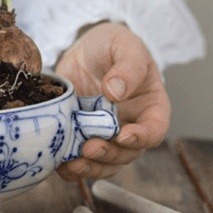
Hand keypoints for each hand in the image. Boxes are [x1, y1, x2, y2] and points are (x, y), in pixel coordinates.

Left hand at [54, 22, 170, 180]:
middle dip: (109, 154)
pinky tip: (58, 163)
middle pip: (127, 152)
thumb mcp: (126, 46)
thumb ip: (127, 66)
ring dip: (90, 167)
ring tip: (73, 163)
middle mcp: (130, 125)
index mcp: (151, 107)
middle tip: (90, 147)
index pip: (154, 129)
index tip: (124, 135)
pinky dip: (70, 166)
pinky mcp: (82, 135)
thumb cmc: (113, 45)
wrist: (86, 49)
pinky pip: (80, 158)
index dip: (142, 137)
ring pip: (105, 162)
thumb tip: (115, 91)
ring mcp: (105, 133)